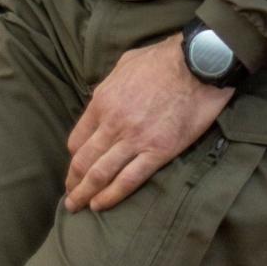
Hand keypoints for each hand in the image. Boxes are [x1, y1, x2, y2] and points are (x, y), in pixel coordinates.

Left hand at [64, 34, 233, 213]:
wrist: (196, 63)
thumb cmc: (162, 58)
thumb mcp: (125, 63)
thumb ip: (109, 85)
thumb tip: (100, 99)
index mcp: (103, 101)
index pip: (77, 139)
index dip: (73, 158)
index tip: (74, 169)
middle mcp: (113, 123)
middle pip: (84, 161)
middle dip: (73, 182)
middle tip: (70, 197)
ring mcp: (135, 140)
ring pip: (101, 174)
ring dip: (86, 194)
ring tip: (78, 207)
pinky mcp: (158, 152)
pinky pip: (129, 180)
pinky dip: (111, 196)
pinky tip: (101, 205)